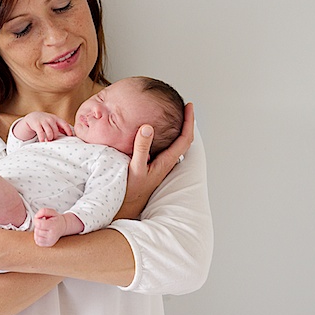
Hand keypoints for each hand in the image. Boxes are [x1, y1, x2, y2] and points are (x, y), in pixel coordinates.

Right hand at [15, 111, 74, 141]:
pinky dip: (42, 138)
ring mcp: (43, 121)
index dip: (68, 130)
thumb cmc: (45, 122)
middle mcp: (50, 119)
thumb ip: (60, 127)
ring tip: (48, 140)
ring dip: (49, 138)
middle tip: (53, 140)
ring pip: (49, 132)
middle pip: (56, 130)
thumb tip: (70, 135)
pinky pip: (41, 133)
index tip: (71, 136)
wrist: (32, 117)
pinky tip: (42, 141)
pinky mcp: (36, 124)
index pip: (64, 124)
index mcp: (56, 118)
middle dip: (55, 136)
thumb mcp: (53, 122)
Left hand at [33, 208, 65, 246]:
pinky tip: (42, 233)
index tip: (39, 218)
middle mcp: (52, 235)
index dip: (36, 220)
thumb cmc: (56, 219)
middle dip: (37, 226)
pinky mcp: (48, 244)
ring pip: (36, 237)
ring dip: (37, 232)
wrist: (63, 227)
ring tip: (42, 228)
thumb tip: (36, 217)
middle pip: (37, 231)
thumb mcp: (52, 211)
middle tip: (42, 224)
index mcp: (53, 225)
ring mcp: (50, 241)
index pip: (39, 224)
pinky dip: (38, 237)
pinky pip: (37, 242)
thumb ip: (43, 211)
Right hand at [114, 102, 194, 219]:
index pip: (185, 138)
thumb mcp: (135, 168)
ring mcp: (160, 165)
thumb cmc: (130, 191)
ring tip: (173, 114)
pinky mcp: (153, 166)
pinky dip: (165, 135)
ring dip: (176, 128)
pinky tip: (154, 130)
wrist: (125, 208)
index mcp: (166, 161)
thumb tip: (147, 127)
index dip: (189, 121)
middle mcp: (166, 162)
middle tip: (184, 106)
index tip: (189, 106)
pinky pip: (164, 146)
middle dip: (186, 121)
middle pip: (183, 139)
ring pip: (174, 143)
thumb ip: (141, 148)